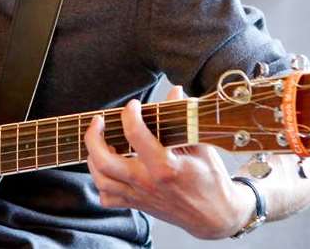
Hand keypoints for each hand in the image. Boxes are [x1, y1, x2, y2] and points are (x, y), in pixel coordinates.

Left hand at [84, 86, 253, 238]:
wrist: (216, 217)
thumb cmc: (211, 180)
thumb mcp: (201, 146)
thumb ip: (184, 119)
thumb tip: (175, 91)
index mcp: (165, 166)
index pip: (136, 134)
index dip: (130, 114)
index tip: (133, 105)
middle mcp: (147, 182)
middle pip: (104, 161)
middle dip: (93, 137)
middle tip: (99, 121)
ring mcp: (140, 195)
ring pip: (100, 179)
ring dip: (93, 157)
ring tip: (99, 142)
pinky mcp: (137, 204)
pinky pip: (107, 198)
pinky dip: (101, 182)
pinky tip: (108, 168)